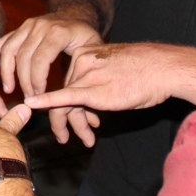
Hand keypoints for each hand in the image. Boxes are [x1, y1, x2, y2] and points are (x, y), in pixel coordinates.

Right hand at [0, 12, 102, 144]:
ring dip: (7, 72)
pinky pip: (3, 41)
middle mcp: (39, 26)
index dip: (36, 80)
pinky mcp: (20, 28)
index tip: (39, 96)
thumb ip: (82, 67)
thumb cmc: (86, 36)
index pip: (40, 59)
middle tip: (29, 98)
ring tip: (10, 89)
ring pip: (9, 50)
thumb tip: (74, 92)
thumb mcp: (92, 48)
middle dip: (24, 81)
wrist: (77, 13)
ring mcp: (27, 25)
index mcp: (57, 32)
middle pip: (23, 57)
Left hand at [24, 42, 176, 146]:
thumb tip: (87, 108)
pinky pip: (65, 98)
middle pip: (64, 96)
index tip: (76, 122)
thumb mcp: (115, 75)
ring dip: (73, 125)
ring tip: (85, 141)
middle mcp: (81, 63)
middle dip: (69, 120)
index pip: (67, 84)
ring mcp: (86, 75)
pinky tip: (33, 104)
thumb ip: (97, 86)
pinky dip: (47, 102)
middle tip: (67, 138)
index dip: (68, 106)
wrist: (163, 68)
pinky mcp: (93, 90)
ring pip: (67, 104)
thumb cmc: (146, 72)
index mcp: (85, 54)